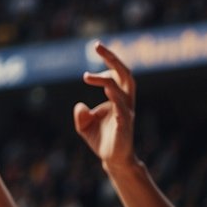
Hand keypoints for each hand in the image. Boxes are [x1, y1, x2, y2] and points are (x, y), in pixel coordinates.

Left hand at [73, 42, 136, 168]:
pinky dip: (116, 102)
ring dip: (107, 82)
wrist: (112, 160)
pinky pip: (123, 111)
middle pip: (125, 75)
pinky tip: (109, 94)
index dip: (108, 60)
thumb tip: (80, 106)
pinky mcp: (124, 127)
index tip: (95, 47)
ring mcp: (126, 114)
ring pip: (123, 91)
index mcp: (118, 98)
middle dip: (113, 59)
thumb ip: (80, 114)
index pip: (117, 73)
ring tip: (89, 77)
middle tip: (97, 46)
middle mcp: (125, 103)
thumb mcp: (84, 125)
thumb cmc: (101, 139)